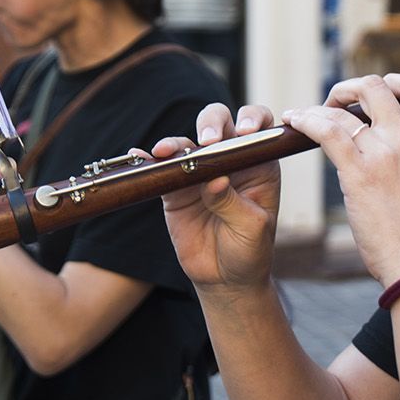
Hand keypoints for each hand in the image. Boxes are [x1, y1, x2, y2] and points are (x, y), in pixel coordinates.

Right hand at [157, 102, 283, 290]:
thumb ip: (233, 202)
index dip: (252, 120)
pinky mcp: (175, 189)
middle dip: (211, 124)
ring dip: (175, 142)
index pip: (259, 127)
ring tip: (167, 152)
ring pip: (186, 142)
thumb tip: (215, 179)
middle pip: (219, 123)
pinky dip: (148, 160)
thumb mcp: (251, 227)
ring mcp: (200, 172)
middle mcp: (229, 160)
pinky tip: (140, 155)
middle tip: (207, 141)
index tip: (245, 131)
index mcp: (258, 164)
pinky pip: (160, 169)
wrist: (224, 279)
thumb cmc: (249, 250)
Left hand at [282, 74, 399, 285]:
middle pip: (376, 86)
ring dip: (319, 106)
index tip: (371, 96)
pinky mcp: (360, 171)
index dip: (393, 82)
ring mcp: (385, 153)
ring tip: (303, 115)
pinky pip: (327, 131)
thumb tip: (380, 147)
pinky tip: (294, 121)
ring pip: (344, 109)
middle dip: (349, 88)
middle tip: (334, 104)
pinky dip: (306, 120)